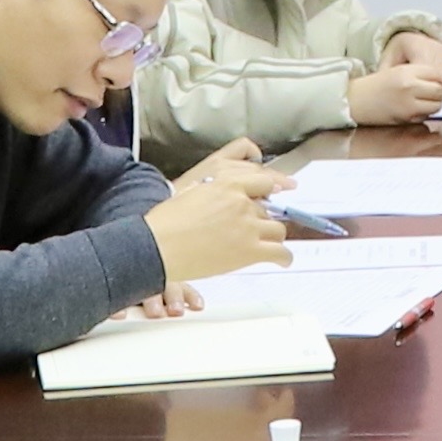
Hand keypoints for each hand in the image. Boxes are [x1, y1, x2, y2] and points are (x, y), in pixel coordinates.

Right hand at [152, 144, 294, 286]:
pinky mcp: (250, 251)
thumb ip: (215, 190)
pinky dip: (284, 257)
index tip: (274, 193)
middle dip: (261, 219)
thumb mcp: (191, 191)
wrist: (157, 247)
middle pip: (267, 209)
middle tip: (252, 230)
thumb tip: (224, 196)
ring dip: (273, 237)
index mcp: (227, 183)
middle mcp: (241, 202)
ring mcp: (248, 226)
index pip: (263, 180)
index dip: (270, 189)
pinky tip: (281, 259)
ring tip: (266, 245)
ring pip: (278, 229)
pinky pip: (280, 252)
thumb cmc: (166, 223)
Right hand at [356, 44, 441, 128]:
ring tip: (428, 102)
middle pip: (440, 90)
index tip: (440, 82)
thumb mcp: (398, 70)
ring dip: (436, 104)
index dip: (441, 79)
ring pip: (436, 105)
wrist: (357, 99)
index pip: (437, 74)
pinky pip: (425, 115)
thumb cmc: (377, 85)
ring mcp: (409, 104)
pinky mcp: (406, 118)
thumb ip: (420, 74)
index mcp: (407, 71)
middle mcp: (409, 87)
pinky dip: (425, 113)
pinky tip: (417, 109)